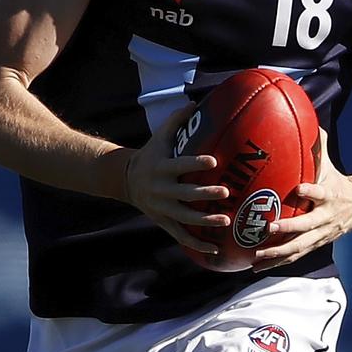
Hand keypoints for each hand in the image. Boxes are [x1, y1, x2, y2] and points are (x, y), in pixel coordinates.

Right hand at [125, 106, 230, 253]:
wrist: (126, 179)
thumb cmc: (152, 153)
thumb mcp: (159, 136)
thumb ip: (177, 120)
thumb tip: (195, 102)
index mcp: (161, 167)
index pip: (179, 165)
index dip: (195, 164)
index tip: (213, 161)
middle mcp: (161, 189)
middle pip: (184, 194)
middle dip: (205, 194)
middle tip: (225, 192)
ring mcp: (162, 208)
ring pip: (184, 218)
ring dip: (205, 221)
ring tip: (225, 220)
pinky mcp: (163, 222)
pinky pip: (181, 236)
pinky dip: (197, 244)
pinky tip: (215, 249)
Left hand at [252, 128, 351, 270]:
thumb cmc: (335, 180)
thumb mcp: (328, 164)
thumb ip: (315, 145)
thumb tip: (302, 117)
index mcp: (329, 194)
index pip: (321, 192)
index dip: (312, 191)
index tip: (300, 187)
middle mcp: (325, 217)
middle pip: (307, 226)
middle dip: (289, 228)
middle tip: (269, 227)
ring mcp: (321, 234)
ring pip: (299, 247)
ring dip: (278, 253)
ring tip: (258, 256)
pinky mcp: (315, 244)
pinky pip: (295, 255)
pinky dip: (277, 262)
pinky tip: (257, 266)